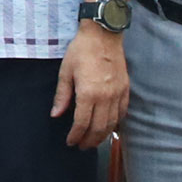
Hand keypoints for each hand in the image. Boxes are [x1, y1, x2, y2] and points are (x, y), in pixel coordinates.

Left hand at [52, 24, 128, 147]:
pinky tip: (109, 127)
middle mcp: (106, 97)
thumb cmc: (81, 51)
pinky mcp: (126, 89)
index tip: (70, 142)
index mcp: (89, 93)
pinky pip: (123, 113)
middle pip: (99, 128)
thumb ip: (62, 95)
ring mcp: (118, 94)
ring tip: (93, 141)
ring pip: (113, 123)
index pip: (82, 123)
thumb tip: (56, 114)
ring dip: (103, 135)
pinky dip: (116, 124)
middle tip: (81, 146)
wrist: (103, 35)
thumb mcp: (65, 72)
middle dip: (89, 140)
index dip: (76, 135)